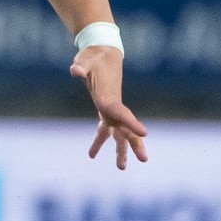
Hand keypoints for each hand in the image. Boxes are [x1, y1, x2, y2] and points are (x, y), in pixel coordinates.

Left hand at [71, 45, 148, 169]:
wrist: (101, 52)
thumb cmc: (92, 56)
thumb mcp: (85, 59)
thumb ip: (81, 66)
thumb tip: (76, 70)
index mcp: (108, 97)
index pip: (121, 112)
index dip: (131, 123)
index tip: (145, 133)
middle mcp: (112, 105)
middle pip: (125, 127)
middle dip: (134, 144)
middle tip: (144, 159)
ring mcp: (110, 109)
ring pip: (118, 133)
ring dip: (119, 150)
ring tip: (122, 168)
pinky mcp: (104, 109)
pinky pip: (104, 129)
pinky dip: (99, 141)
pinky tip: (91, 154)